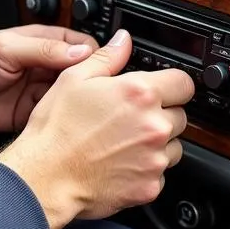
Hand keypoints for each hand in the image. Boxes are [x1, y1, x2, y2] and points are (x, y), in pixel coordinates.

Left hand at [0, 24, 98, 131]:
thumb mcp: (6, 49)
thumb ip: (43, 50)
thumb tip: (81, 53)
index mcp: (41, 43)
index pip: (82, 47)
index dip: (97, 58)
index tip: (110, 71)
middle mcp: (43, 67)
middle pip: (81, 75)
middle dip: (94, 85)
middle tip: (106, 97)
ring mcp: (37, 93)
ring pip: (71, 99)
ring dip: (81, 106)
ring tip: (94, 115)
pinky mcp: (29, 116)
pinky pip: (54, 119)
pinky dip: (63, 123)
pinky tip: (72, 127)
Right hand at [0, 29, 194, 228]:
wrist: (45, 178)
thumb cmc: (56, 131)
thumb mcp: (73, 80)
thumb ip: (107, 57)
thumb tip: (123, 41)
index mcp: (139, 94)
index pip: (184, 83)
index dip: (171, 85)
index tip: (160, 90)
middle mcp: (154, 126)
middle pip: (180, 116)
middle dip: (160, 114)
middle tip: (129, 118)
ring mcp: (154, 159)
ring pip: (173, 146)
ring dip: (156, 143)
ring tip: (122, 143)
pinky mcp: (150, 187)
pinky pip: (159, 174)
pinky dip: (145, 169)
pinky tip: (119, 163)